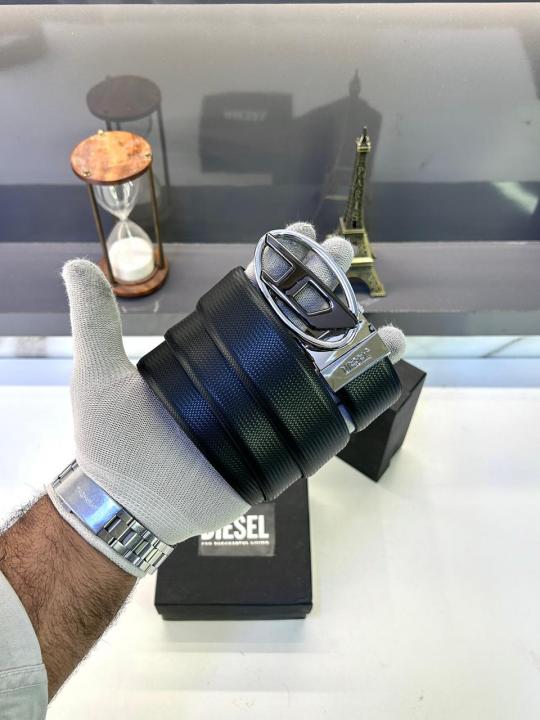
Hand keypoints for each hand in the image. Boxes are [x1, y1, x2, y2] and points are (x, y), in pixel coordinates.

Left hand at [49, 223, 354, 575]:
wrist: (132, 503)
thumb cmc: (114, 442)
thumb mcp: (99, 374)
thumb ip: (94, 320)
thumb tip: (76, 266)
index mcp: (212, 350)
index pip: (254, 295)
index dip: (281, 263)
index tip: (300, 233)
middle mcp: (245, 372)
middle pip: (295, 319)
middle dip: (325, 285)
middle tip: (343, 257)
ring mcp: (270, 406)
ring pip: (321, 363)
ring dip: (355, 336)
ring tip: (382, 318)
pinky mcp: (288, 440)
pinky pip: (332, 411)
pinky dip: (364, 388)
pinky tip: (387, 363)